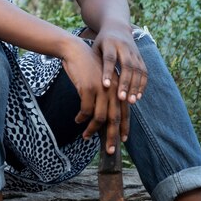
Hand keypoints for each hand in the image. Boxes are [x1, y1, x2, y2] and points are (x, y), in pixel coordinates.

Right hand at [61, 38, 128, 153]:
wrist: (75, 50)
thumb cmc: (87, 66)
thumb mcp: (101, 80)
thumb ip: (106, 94)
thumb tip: (105, 115)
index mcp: (118, 88)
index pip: (125, 112)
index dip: (124, 127)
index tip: (123, 140)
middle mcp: (113, 90)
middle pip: (115, 118)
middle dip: (113, 136)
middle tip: (111, 150)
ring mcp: (101, 89)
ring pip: (100, 117)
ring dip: (92, 129)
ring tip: (86, 136)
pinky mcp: (88, 88)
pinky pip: (85, 110)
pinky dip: (82, 118)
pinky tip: (77, 120)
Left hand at [92, 25, 147, 103]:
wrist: (117, 27)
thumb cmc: (101, 42)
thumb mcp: (95, 47)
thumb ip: (95, 61)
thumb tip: (89, 82)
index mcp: (109, 43)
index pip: (109, 58)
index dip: (108, 71)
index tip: (105, 85)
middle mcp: (124, 47)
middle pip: (126, 65)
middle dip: (125, 83)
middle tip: (121, 98)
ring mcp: (134, 52)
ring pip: (138, 70)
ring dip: (135, 86)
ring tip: (131, 101)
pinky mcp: (141, 57)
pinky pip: (144, 72)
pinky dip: (142, 85)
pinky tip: (138, 96)